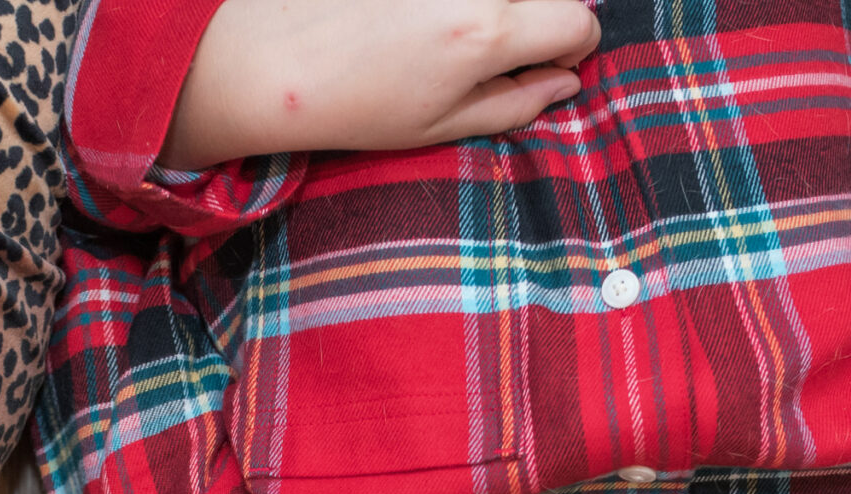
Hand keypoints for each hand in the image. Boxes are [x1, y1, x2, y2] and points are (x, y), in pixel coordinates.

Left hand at [162, 0, 601, 170]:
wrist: (273, 61)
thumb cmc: (354, 105)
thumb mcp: (440, 125)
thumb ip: (515, 103)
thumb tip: (566, 83)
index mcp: (486, 32)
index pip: (578, 22)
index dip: (573, 47)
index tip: (549, 59)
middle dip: (540, 15)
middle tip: (496, 44)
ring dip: (496, 6)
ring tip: (444, 30)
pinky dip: (447, 3)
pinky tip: (415, 17)